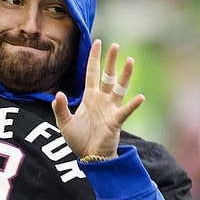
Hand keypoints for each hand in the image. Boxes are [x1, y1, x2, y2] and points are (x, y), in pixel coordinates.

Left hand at [52, 39, 144, 158]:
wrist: (90, 157)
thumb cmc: (79, 139)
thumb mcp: (64, 123)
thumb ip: (60, 108)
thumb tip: (58, 94)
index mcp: (89, 97)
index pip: (92, 73)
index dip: (94, 58)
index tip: (97, 42)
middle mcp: (102, 100)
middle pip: (107, 76)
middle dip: (110, 61)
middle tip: (114, 45)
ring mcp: (110, 109)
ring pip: (119, 88)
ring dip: (125, 75)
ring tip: (130, 60)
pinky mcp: (115, 122)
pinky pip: (125, 111)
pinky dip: (133, 105)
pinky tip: (140, 97)